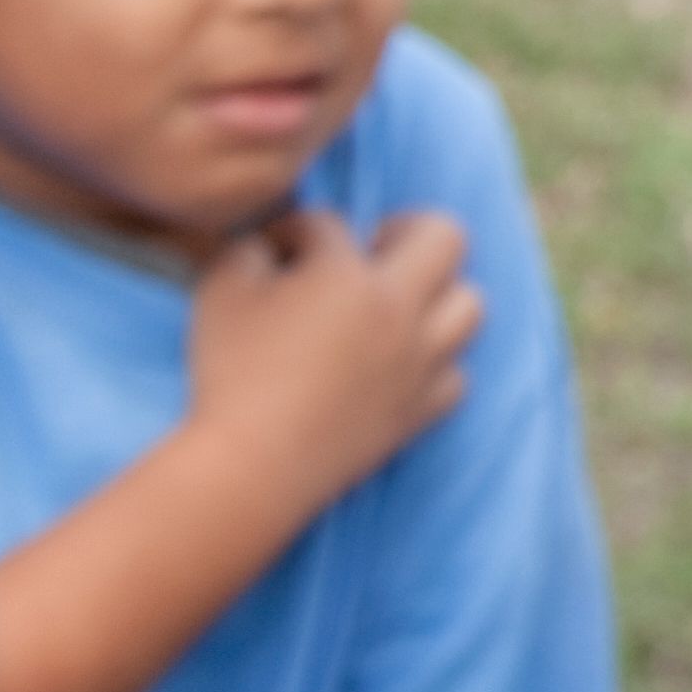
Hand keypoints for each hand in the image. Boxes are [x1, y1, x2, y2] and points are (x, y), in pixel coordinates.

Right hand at [185, 207, 478, 519]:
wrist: (252, 467)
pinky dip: (436, 362)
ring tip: (395, 306)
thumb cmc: (230, 372)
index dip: (295, 232)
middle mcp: (400, 312)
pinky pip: (458, 374)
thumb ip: (250, 247)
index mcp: (348, 275)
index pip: (332, 224)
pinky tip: (399, 364)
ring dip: (437, 295)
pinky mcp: (422, 411)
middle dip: (404, 231)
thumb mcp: (221, 290)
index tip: (276, 254)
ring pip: (470, 305)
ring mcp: (420, 363)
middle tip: (367, 253)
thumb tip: (275, 243)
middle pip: (446, 236)